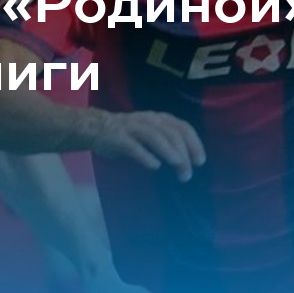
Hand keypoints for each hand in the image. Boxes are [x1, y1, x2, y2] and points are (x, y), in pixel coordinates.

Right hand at [90, 111, 205, 181]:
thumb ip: (165, 143)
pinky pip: (133, 145)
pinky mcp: (117, 137)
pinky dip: (145, 155)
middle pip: (171, 133)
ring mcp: (131, 127)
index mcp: (158, 118)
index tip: (200, 161)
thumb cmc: (126, 134)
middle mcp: (147, 120)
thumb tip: (186, 163)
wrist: (93, 127)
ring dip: (169, 152)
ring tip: (178, 167)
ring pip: (155, 137)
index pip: (182, 127)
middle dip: (183, 153)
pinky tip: (154, 166)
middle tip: (188, 174)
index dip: (194, 143)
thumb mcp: (149, 134)